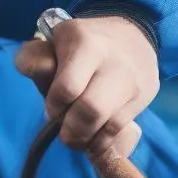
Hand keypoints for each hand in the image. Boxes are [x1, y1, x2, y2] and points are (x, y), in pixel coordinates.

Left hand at [14, 14, 158, 164]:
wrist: (131, 34)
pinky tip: (94, 139)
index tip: (52, 109)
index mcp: (86, 45)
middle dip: (72, 130)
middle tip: (64, 133)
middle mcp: (115, 62)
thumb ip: (32, 58)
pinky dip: (105, 142)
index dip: (55, 107)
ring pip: (111, 125)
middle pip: (92, 110)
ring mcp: (134, 81)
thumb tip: (39, 75)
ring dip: (89, 140)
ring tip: (78, 138)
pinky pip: (124, 131)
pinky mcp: (145, 97)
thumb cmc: (78, 44)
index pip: (68, 88)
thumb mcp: (50, 42)